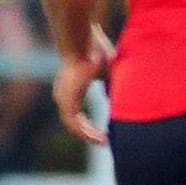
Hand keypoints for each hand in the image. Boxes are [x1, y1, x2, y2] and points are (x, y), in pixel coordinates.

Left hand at [54, 26, 114, 146]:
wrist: (83, 43)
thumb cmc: (95, 50)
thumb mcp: (108, 70)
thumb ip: (112, 84)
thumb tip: (122, 96)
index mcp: (71, 87)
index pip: (78, 111)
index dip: (89, 123)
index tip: (103, 131)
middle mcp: (63, 95)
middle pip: (76, 121)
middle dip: (90, 132)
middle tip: (104, 140)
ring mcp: (63, 99)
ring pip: (75, 125)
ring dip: (90, 135)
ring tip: (104, 142)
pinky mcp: (67, 102)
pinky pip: (76, 125)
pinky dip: (88, 133)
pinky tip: (101, 138)